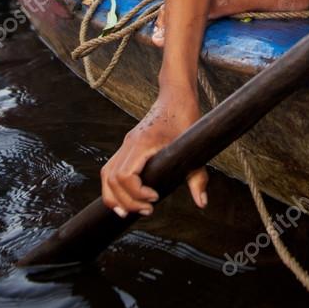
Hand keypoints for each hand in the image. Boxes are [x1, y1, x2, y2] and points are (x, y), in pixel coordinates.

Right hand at [100, 86, 207, 217]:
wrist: (176, 96)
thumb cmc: (186, 117)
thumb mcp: (194, 148)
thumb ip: (198, 177)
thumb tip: (202, 203)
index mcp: (142, 142)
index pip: (125, 175)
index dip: (137, 192)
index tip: (155, 198)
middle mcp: (129, 143)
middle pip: (112, 179)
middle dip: (127, 201)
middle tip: (148, 210)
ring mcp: (126, 144)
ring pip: (107, 175)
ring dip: (116, 197)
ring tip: (132, 211)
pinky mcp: (128, 146)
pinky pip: (111, 169)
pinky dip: (114, 187)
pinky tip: (127, 199)